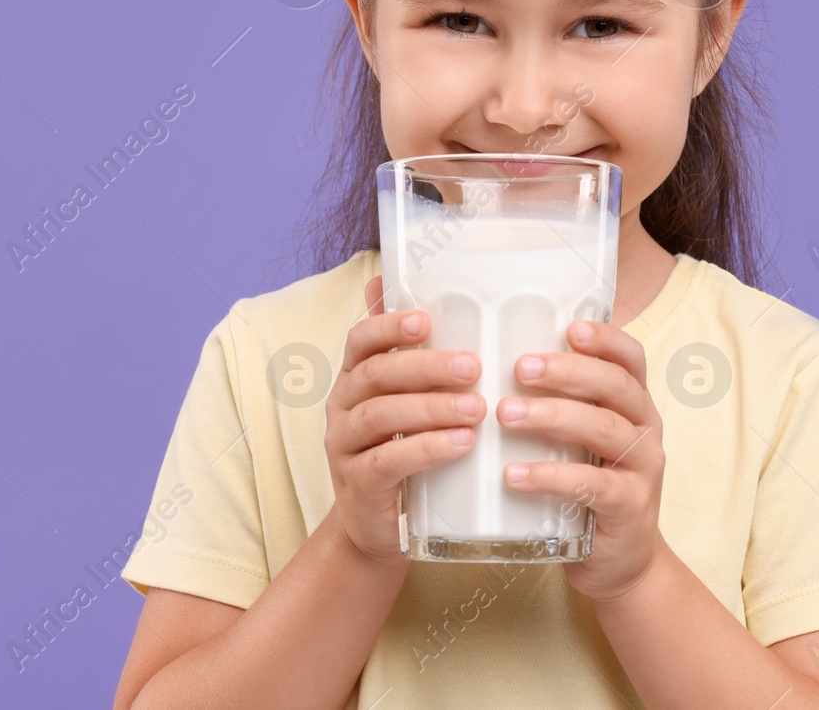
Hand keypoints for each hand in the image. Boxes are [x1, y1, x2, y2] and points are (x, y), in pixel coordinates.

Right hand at [323, 274, 487, 566]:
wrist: (375, 528)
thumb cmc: (398, 451)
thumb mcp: (403, 402)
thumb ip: (411, 356)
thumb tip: (407, 290)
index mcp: (353, 378)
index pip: (360, 340)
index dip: (389, 326)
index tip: (426, 320)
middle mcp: (341, 406)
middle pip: (376, 375)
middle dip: (426, 367)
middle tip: (473, 367)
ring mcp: (344, 446)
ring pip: (381, 416)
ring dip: (432, 408)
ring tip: (477, 409)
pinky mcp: (358, 484)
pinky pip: (388, 461)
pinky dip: (427, 449)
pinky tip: (461, 443)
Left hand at [498, 319, 666, 603]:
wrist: (618, 564)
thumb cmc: (587, 491)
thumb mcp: (580, 443)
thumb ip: (558, 406)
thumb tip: (493, 361)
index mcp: (634, 406)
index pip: (632, 359)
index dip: (606, 338)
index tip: (570, 327)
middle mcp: (646, 431)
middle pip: (616, 387)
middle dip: (568, 372)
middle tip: (520, 367)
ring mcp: (642, 471)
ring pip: (605, 430)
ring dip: (553, 416)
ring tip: (505, 413)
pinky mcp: (629, 510)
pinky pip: (593, 486)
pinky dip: (551, 477)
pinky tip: (514, 474)